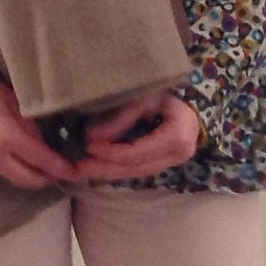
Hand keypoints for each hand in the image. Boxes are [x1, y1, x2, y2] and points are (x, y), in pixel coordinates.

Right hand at [0, 73, 79, 189]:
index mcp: (7, 137)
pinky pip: (2, 172)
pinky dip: (17, 170)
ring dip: (33, 176)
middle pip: (29, 179)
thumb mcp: (11, 98)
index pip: (42, 160)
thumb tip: (45, 139)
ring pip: (15, 178)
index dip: (61, 168)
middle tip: (64, 172)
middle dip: (49, 178)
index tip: (77, 172)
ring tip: (47, 167)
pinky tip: (23, 160)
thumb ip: (30, 121)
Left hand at [76, 91, 201, 180]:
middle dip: (104, 168)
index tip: (88, 147)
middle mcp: (178, 155)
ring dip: (107, 172)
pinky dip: (117, 168)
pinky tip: (98, 165)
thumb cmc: (168, 93)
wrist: (189, 99)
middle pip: (135, 168)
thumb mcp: (145, 98)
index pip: (137, 153)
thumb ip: (121, 118)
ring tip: (81, 169)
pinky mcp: (164, 163)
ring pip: (135, 173)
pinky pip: (138, 169)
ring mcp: (173, 162)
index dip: (111, 153)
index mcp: (177, 137)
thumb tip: (90, 136)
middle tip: (77, 167)